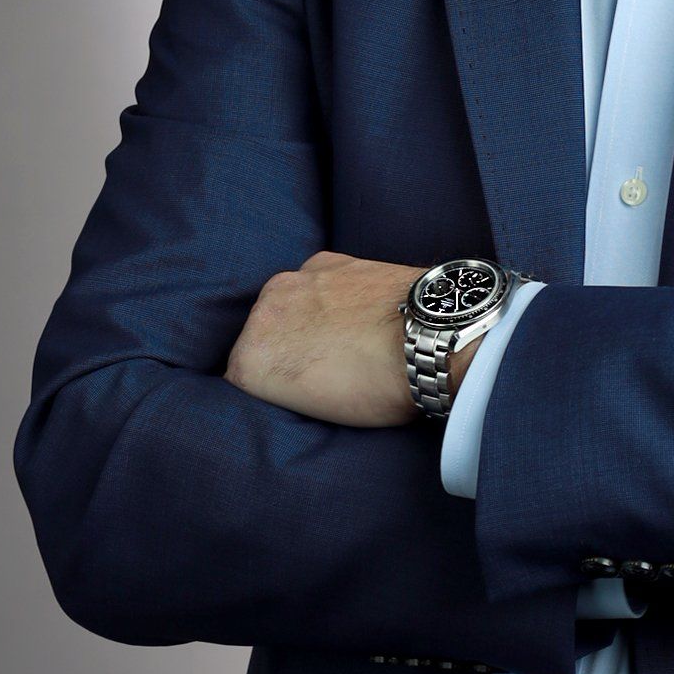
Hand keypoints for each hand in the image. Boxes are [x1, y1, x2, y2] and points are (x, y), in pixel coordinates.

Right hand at [222, 252, 429, 426]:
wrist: (432, 336)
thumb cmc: (380, 388)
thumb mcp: (319, 412)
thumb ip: (283, 389)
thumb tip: (286, 379)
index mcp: (249, 361)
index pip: (241, 382)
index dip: (272, 391)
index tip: (298, 396)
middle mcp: (261, 314)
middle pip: (259, 339)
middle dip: (283, 351)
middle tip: (323, 369)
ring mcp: (293, 281)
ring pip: (284, 308)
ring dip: (302, 320)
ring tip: (343, 340)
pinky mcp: (324, 261)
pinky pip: (313, 284)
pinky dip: (326, 295)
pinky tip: (355, 311)